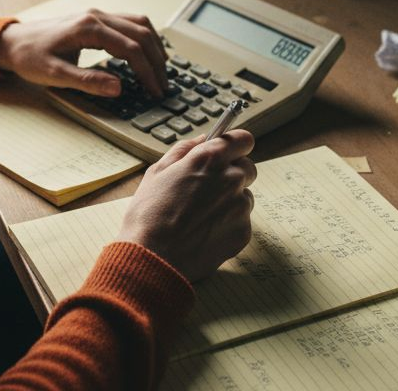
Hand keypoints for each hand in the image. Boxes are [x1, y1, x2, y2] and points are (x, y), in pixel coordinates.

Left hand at [0, 11, 169, 96]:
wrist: (13, 42)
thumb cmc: (30, 57)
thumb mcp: (55, 74)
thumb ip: (87, 81)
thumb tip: (118, 88)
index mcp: (89, 28)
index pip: (131, 48)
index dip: (147, 72)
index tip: (155, 91)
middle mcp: (97, 16)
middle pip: (141, 34)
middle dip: (157, 61)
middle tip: (163, 86)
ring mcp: (98, 15)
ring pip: (139, 24)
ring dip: (154, 46)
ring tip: (160, 71)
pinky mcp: (96, 19)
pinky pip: (130, 24)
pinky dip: (144, 39)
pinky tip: (146, 55)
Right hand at [115, 129, 256, 281]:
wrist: (153, 257)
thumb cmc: (150, 214)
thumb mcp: (157, 172)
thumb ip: (184, 150)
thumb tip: (202, 140)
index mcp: (210, 159)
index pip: (243, 140)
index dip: (235, 146)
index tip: (229, 152)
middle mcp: (231, 178)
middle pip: (247, 168)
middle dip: (232, 174)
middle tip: (208, 188)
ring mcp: (240, 206)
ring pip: (243, 196)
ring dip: (229, 201)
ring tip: (200, 215)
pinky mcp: (243, 231)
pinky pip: (241, 221)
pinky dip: (227, 224)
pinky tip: (204, 231)